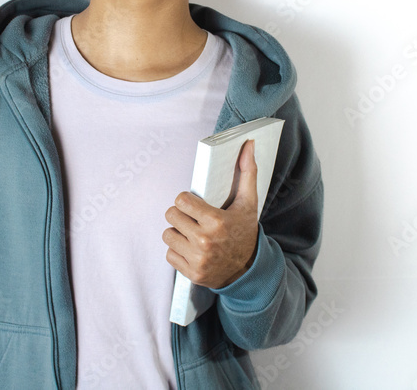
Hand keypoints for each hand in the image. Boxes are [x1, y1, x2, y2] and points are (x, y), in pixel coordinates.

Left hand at [163, 139, 258, 288]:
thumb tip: (248, 144)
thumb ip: (247, 172)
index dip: (185, 200)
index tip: (193, 203)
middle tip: (191, 218)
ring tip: (191, 233)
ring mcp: (198, 260)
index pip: (180, 201)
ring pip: (167, 235)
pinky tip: (191, 249)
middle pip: (171, 216)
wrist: (248, 269)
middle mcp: (205, 242)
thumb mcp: (248, 203)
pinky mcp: (191, 273)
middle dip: (180, 215)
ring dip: (177, 233)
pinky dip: (177, 251)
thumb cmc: (245, 231)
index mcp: (217, 221)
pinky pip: (169, 254)